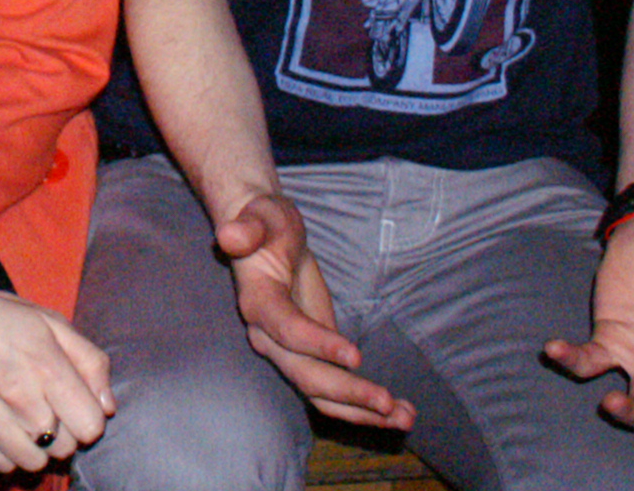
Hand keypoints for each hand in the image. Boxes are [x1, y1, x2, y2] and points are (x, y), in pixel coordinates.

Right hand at [0, 239, 112, 474]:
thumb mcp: (50, 322)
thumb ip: (89, 362)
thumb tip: (108, 408)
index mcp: (45, 364)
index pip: (91, 427)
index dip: (87, 416)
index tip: (72, 403)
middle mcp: (17, 395)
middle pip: (65, 448)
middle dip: (62, 430)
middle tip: (43, 404)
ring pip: (35, 463)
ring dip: (35, 445)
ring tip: (21, 416)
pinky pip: (2, 465)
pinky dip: (6, 450)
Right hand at [214, 189, 410, 431]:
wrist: (265, 237)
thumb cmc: (264, 222)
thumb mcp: (260, 216)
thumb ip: (247, 228)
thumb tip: (229, 236)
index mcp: (258, 303)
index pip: (288, 330)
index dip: (319, 344)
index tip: (355, 355)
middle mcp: (269, 337)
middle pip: (306, 374)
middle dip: (347, 392)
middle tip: (387, 403)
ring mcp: (290, 352)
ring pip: (321, 393)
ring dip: (361, 410)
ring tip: (404, 417)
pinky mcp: (311, 355)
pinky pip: (334, 388)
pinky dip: (364, 404)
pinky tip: (398, 411)